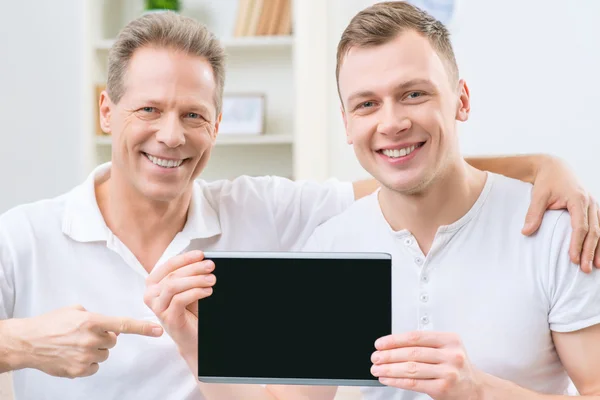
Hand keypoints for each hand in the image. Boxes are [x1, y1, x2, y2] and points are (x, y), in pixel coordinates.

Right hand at [13, 304, 162, 377]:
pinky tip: (73, 355)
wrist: (27, 342)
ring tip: (76, 344)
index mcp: (91, 321)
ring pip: (104, 354)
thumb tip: (109, 326)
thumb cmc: (50, 324)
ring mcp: (85, 356)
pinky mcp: (79, 370)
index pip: (123, 324)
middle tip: (86, 334)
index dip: (143, 328)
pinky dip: (87, 362)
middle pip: (113, 341)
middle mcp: (90, 339)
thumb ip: (96, 316)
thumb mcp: (75, 310)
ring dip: (95, 350)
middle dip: (105, 337)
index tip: (158, 331)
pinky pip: (94, 367)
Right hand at [144, 250, 215, 372]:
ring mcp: (157, 307)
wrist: (193, 337)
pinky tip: (208, 291)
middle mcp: (151, 294)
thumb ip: (189, 274)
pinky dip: (196, 292)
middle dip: (194, 268)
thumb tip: (202, 259)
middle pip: (172, 275)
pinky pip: (179, 300)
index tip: (201, 254)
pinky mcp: (167, 318)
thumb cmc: (190, 311)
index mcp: (154, 284)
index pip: (168, 265)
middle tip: (210, 266)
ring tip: (211, 280)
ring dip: (195, 280)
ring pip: (173, 285)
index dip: (185, 258)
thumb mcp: (188, 288)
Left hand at [371, 331, 483, 399]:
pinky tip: (387, 379)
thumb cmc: (455, 366)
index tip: (380, 344)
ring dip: (389, 369)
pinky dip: (397, 381)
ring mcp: (448, 372)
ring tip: (377, 369)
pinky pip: (414, 383)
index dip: (394, 340)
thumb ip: (424, 345)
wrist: (474, 387)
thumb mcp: (446, 348)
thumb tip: (391, 346)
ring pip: (411, 368)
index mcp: (450, 339)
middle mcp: (451, 355)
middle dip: (388, 355)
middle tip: (375, 357)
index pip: (415, 337)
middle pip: (411, 353)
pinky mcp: (443, 388)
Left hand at [522, 155, 599, 271]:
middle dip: (590, 251)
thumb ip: (533, 214)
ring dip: (599, 249)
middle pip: (594, 231)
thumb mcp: (538, 196)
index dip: (577, 244)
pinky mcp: (593, 209)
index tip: (573, 259)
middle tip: (586, 269)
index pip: (580, 226)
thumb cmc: (546, 182)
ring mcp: (594, 206)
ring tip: (597, 267)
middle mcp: (590, 203)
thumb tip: (525, 233)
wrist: (555, 168)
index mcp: (578, 199)